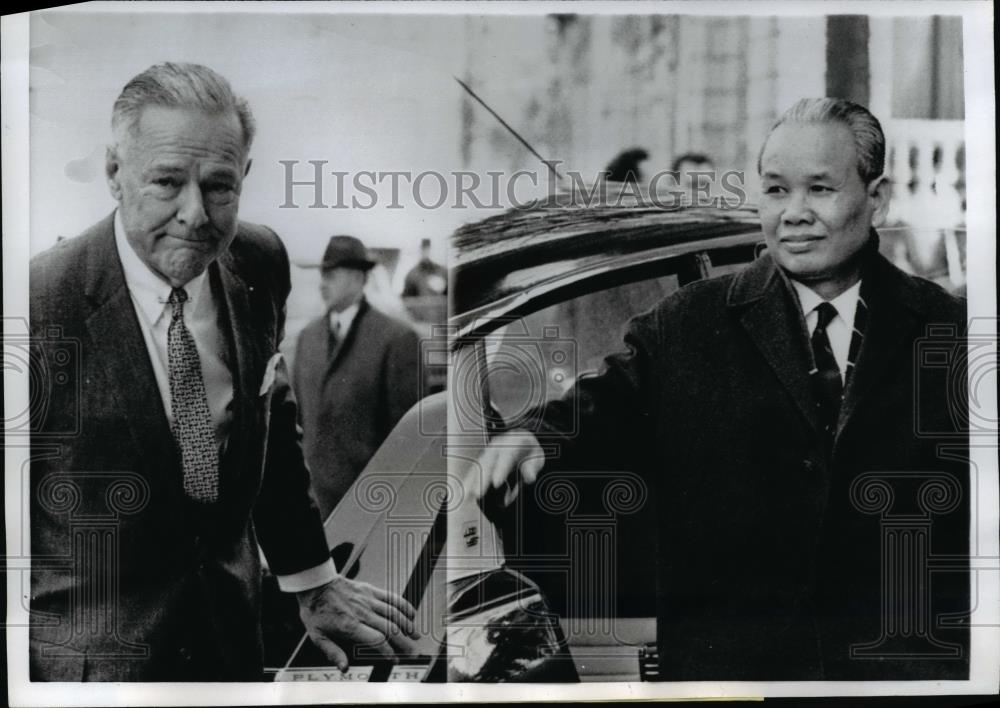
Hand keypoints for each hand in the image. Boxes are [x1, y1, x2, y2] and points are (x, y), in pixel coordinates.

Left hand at [296, 575, 417, 670]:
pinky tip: (410, 613)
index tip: (396, 659)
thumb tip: (344, 668)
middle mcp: (362, 613)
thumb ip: (332, 652)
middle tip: (413, 652)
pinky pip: (390, 597)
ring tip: (416, 635)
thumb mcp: (317, 636)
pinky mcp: (370, 590)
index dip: (389, 651)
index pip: (376, 640)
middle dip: (404, 642)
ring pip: (393, 613)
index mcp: (350, 626)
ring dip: (407, 625)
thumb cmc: (316, 610)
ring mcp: (368, 600)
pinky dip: (402, 605)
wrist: (315, 584)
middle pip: (389, 629)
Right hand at [471, 429, 544, 506]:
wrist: (523, 442)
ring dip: (471, 480)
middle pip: (488, 460)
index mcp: (514, 442)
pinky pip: (475, 469)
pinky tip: (464, 492)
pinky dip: (469, 481)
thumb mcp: (537, 458)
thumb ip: (532, 468)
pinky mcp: (483, 459)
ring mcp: (489, 451)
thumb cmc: (530, 452)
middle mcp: (499, 445)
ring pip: (478, 465)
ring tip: (467, 495)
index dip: (500, 469)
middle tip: (478, 493)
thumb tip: (529, 477)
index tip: (496, 483)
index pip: (507, 454)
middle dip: (482, 477)